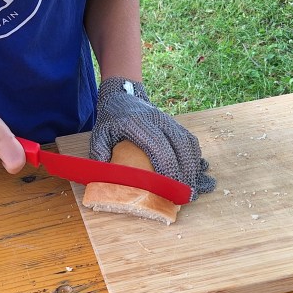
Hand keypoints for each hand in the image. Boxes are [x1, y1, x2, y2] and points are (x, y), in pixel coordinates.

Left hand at [89, 77, 215, 198]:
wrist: (122, 96)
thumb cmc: (110, 120)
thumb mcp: (98, 135)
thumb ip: (100, 154)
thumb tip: (105, 176)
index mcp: (136, 123)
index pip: (158, 146)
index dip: (167, 168)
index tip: (171, 188)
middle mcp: (156, 119)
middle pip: (178, 145)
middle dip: (186, 172)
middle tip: (187, 195)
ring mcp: (168, 120)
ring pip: (188, 142)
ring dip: (193, 166)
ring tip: (193, 187)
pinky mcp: (175, 123)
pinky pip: (190, 140)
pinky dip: (194, 157)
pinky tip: (195, 172)